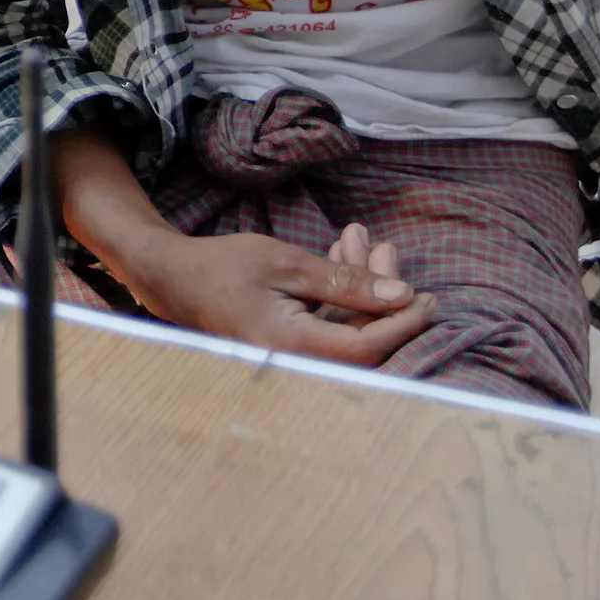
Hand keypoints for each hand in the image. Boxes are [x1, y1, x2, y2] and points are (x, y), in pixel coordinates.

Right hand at [108, 223, 436, 367]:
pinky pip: (327, 324)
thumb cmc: (221, 267)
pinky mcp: (288, 343)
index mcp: (292, 346)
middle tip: (388, 249)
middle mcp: (294, 361)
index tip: (427, 298)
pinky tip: (342, 255)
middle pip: (361, 339)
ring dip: (360, 286)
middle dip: (381, 293)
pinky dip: (340, 293)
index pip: (367, 347)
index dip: (402, 325)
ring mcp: (291, 355)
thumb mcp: (285, 264)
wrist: (171, 278)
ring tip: (361, 238)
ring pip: (346, 328)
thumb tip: (401, 297)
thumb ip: (344, 282)